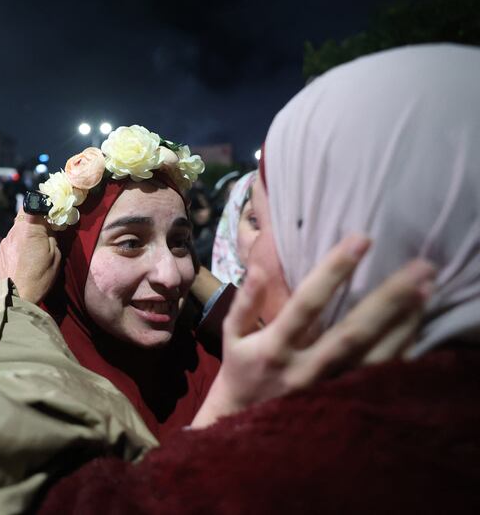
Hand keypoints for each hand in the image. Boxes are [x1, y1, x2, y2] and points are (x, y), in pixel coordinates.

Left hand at [0, 211, 60, 303]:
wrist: (17, 298)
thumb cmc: (39, 277)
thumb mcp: (56, 255)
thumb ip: (51, 236)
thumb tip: (49, 226)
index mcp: (28, 229)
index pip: (31, 204)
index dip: (39, 204)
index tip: (48, 209)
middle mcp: (13, 232)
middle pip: (24, 218)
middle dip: (34, 222)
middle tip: (45, 232)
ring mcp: (4, 243)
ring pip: (17, 231)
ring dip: (26, 235)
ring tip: (35, 250)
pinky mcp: (0, 254)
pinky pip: (11, 244)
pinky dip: (18, 247)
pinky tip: (25, 259)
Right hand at [191, 234, 435, 427]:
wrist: (244, 420)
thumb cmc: (241, 369)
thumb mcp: (232, 335)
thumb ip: (244, 302)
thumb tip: (258, 268)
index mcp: (274, 346)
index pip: (307, 303)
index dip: (334, 271)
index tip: (361, 239)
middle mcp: (304, 368)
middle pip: (352, 332)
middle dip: (387, 299)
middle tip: (420, 268)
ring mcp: (326, 388)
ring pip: (372, 358)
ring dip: (403, 325)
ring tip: (427, 291)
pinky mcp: (341, 401)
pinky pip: (378, 377)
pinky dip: (402, 351)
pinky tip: (419, 325)